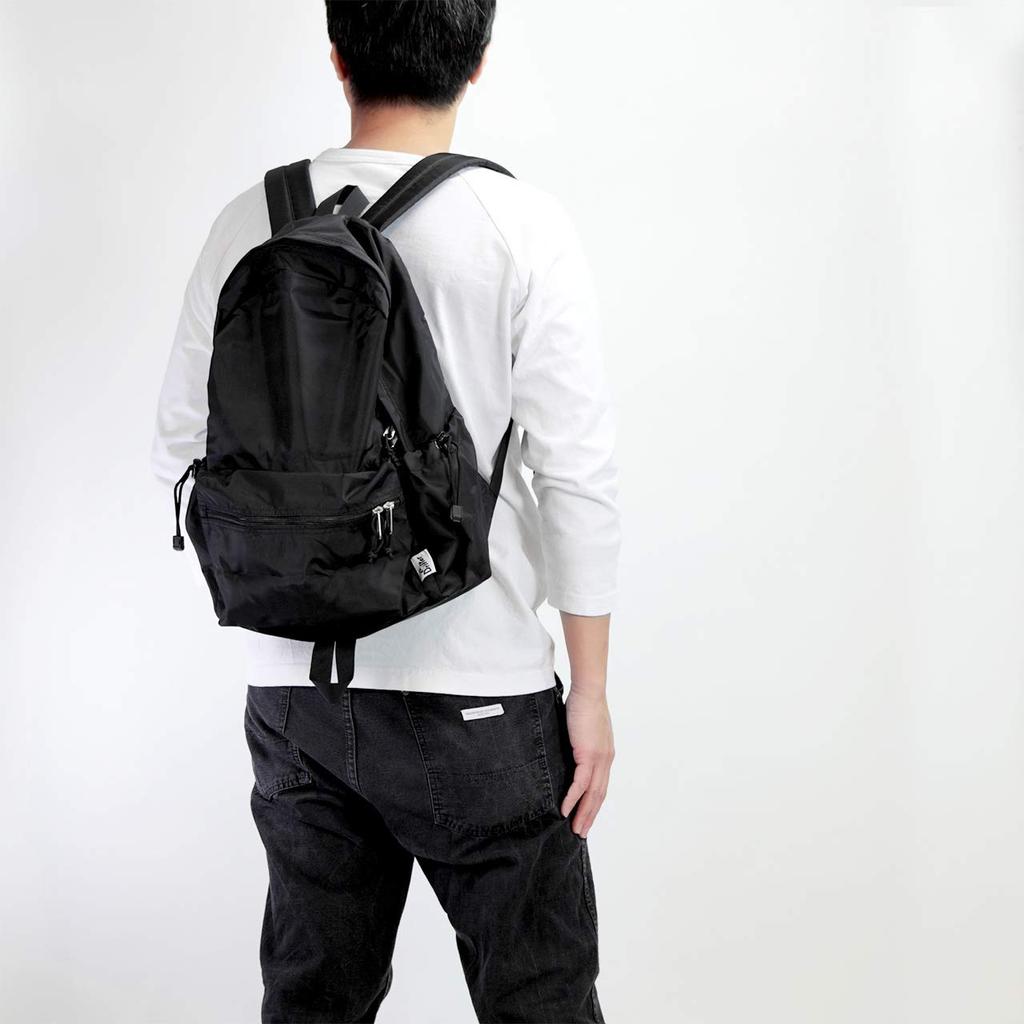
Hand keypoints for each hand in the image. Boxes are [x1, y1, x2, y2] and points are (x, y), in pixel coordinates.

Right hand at [560, 688, 614, 837]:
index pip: (600, 785)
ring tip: (575, 829)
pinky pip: (580, 784)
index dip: (594, 804)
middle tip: (581, 833)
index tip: (586, 817)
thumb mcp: (582, 729)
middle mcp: (606, 760)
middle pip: (599, 795)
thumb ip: (578, 743)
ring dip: (583, 813)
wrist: (589, 691)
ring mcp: (599, 759)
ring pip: (592, 794)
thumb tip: (567, 751)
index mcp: (605, 754)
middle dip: (590, 815)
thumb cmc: (583, 704)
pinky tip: (564, 810)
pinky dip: (572, 799)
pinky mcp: (589, 755)